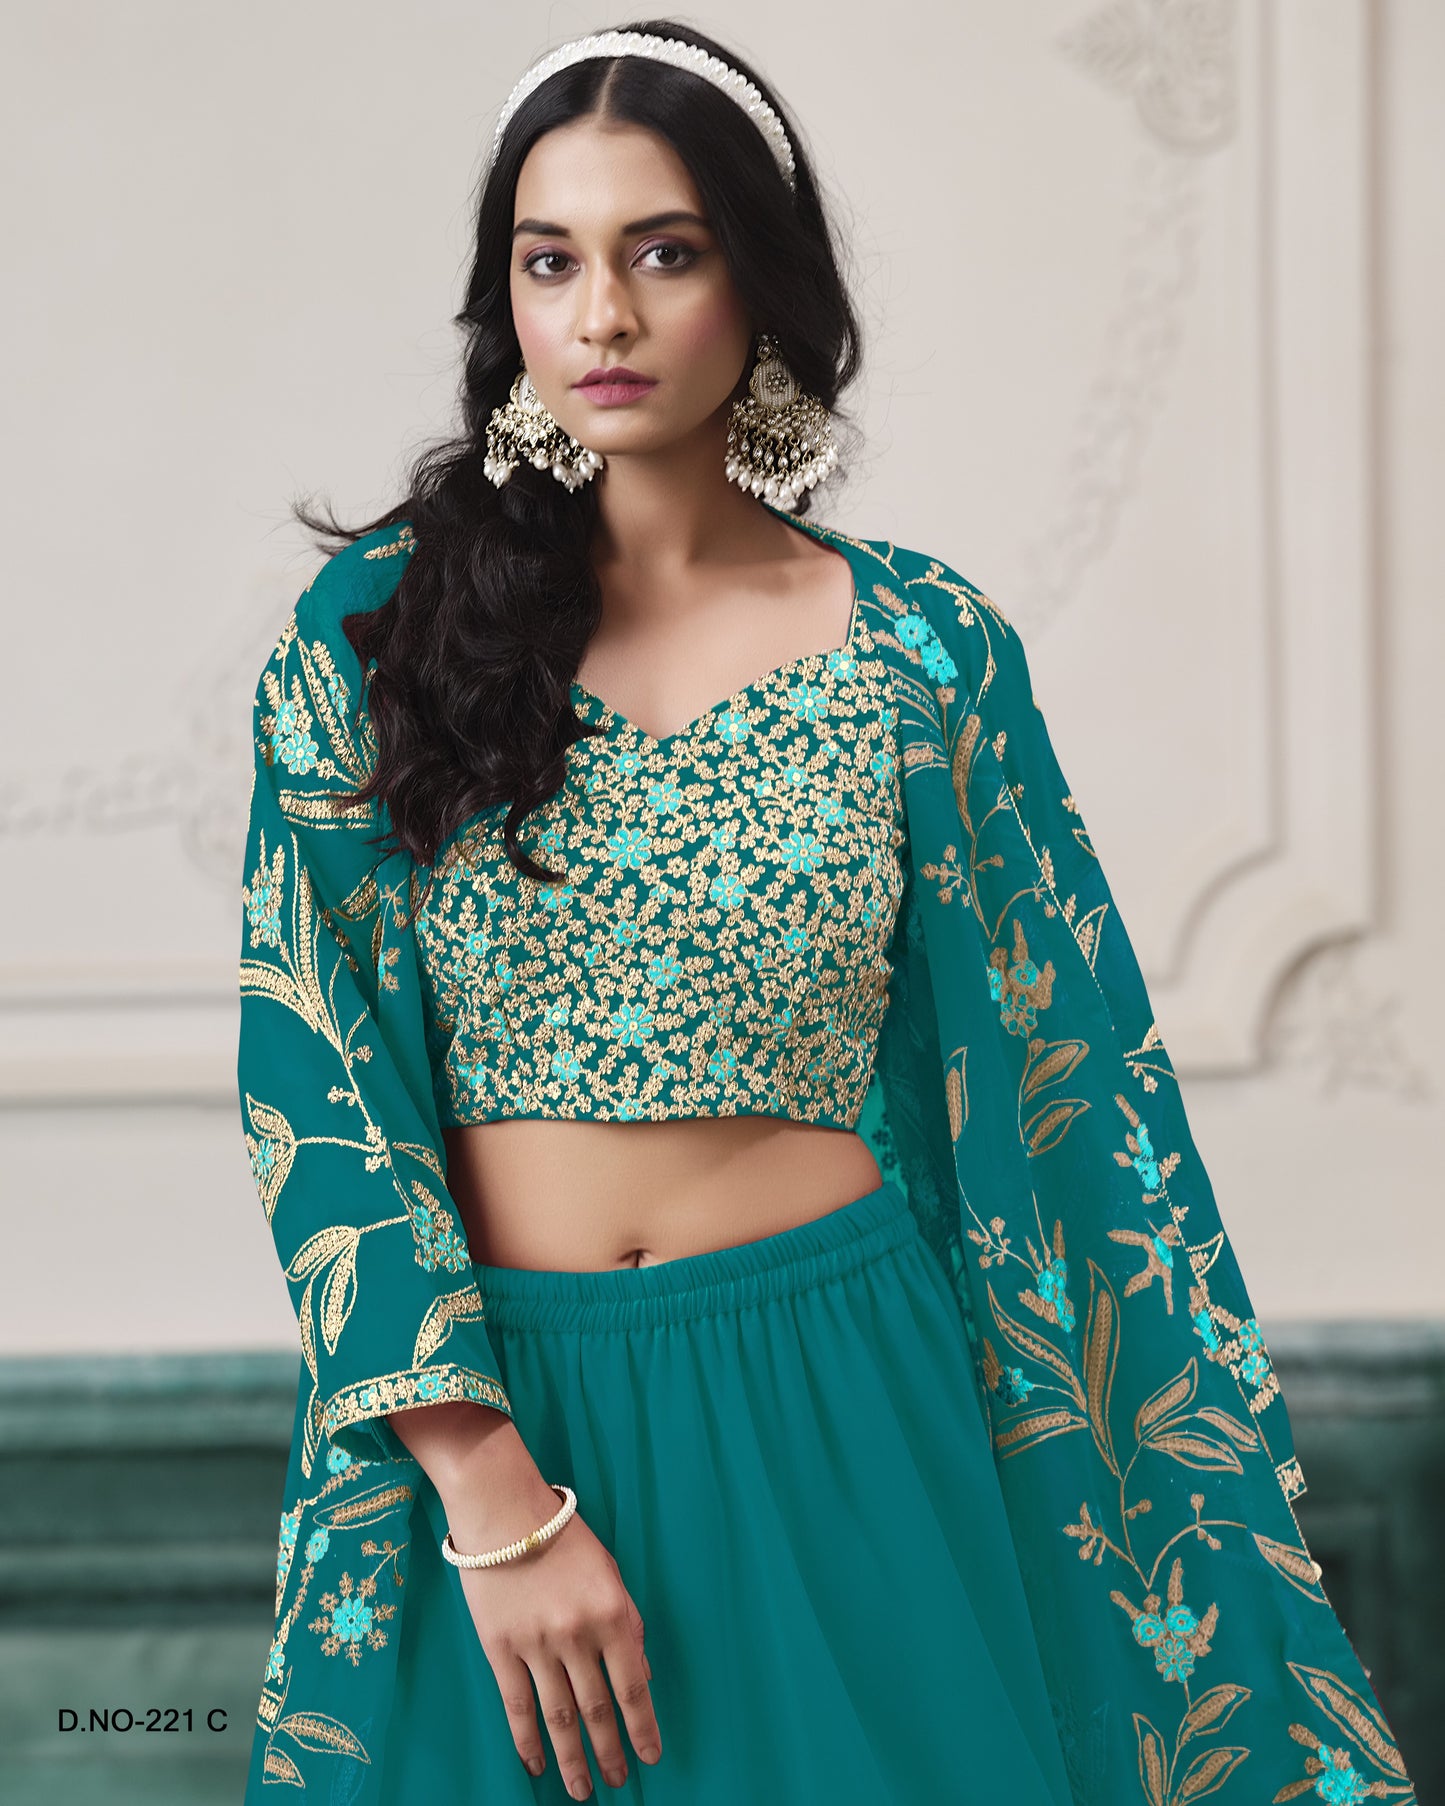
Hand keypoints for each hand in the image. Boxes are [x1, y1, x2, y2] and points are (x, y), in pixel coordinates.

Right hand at [449, 1485, 662, 1797]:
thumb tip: (644, 1676)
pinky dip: (528, 1741)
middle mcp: (577, 1635)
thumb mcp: (610, 1573)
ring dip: (572, 1758)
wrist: (504, 1510)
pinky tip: (536, 1765)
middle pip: (597, 1709)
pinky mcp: (501, 1648)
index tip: (650, 1757)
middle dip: (609, 1751)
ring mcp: (537, 1645)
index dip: (643, 1727)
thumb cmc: (563, 1536)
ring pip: (559, 1716)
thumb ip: (629, 1624)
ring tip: (582, 1788)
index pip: (633, 1686)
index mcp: (612, 1613)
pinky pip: (517, 1705)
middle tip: (617, 1780)